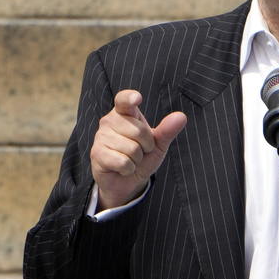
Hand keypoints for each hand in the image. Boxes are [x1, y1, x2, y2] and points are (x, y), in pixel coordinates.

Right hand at [90, 90, 186, 209]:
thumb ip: (167, 130)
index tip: (137, 99)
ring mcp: (101, 136)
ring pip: (132, 149)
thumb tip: (181, 116)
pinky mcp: (97, 153)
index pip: (124, 100)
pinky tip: (122, 168)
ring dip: (136, 160)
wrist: (126, 181)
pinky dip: (128, 169)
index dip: (130, 98)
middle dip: (146, 146)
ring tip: (129, 159)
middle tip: (139, 151)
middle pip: (139, 131)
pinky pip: (123, 161)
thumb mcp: (158, 144)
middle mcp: (110, 121)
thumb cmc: (142, 157)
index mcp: (125, 113)